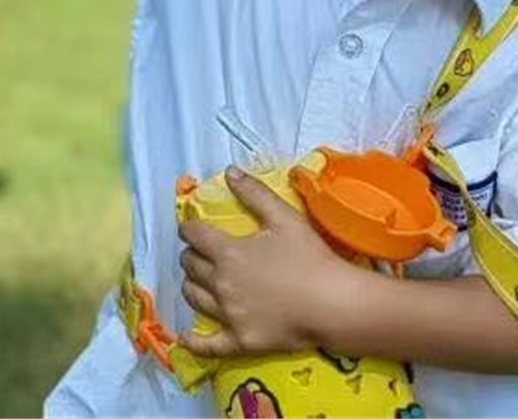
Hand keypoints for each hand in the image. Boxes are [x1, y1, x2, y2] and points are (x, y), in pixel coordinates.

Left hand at [177, 169, 359, 361]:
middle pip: (190, 266)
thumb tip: (229, 172)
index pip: (193, 235)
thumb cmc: (309, 258)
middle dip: (191, 255)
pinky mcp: (239, 341)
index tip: (192, 228)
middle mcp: (220, 283)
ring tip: (198, 281)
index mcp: (227, 251)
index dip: (189, 228)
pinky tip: (185, 337)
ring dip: (191, 285)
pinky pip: (207, 345)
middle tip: (201, 253)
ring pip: (193, 297)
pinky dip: (193, 341)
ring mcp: (227, 315)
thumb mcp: (283, 217)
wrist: (332, 304)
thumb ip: (254, 193)